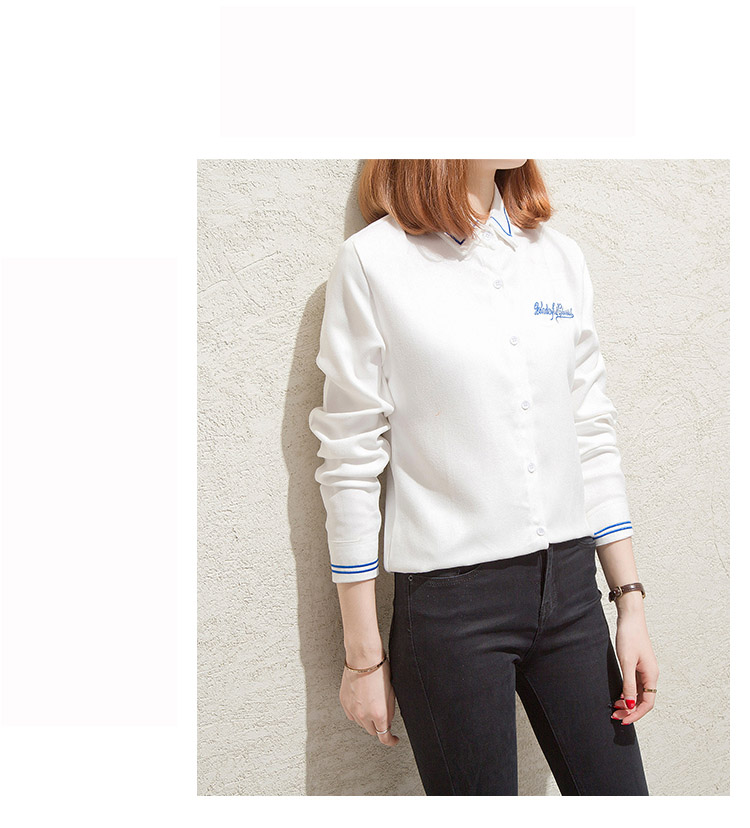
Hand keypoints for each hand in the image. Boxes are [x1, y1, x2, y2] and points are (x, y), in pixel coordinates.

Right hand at [340, 655, 399, 745]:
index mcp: (379, 713)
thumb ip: (389, 711)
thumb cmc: (379, 670)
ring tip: (371, 702)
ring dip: (367, 719)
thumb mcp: (391, 693)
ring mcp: (352, 709)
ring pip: (361, 723)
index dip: (391, 740)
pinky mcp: (344, 702)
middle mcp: (364, 715)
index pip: (384, 737)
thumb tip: (387, 722)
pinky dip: (357, 712)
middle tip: (382, 715)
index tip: (394, 739)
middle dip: (379, 726)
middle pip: (372, 731)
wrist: (363, 658)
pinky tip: (362, 701)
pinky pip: (351, 714)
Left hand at [611, 609, 658, 725]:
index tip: (623, 721)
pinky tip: (618, 696)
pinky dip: (627, 693)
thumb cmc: (629, 637)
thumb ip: (628, 684)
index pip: (647, 704)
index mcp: (651, 675)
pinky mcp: (638, 665)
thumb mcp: (626, 662)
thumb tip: (629, 705)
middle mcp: (651, 675)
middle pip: (643, 701)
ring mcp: (645, 670)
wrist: (630, 618)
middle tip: (615, 716)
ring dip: (628, 703)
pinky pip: (635, 685)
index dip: (635, 714)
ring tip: (614, 708)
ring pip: (639, 694)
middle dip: (630, 711)